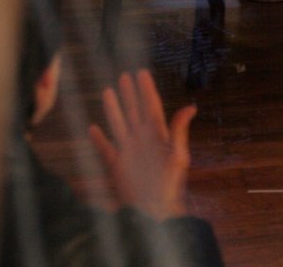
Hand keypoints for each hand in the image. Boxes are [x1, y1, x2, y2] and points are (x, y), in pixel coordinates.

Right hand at [89, 69, 196, 220]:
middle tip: (124, 75)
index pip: (151, 106)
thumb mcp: (178, 155)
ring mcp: (129, 151)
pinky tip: (92, 128)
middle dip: (129, 94)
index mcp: (158, 135)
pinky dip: (98, 140)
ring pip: (119, 124)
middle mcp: (142, 139)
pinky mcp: (117, 166)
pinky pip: (106, 149)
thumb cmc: (170, 184)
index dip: (146, 90)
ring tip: (107, 91)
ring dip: (113, 109)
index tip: (142, 73)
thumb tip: (190, 107)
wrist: (155, 210)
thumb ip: (179, 130)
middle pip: (134, 111)